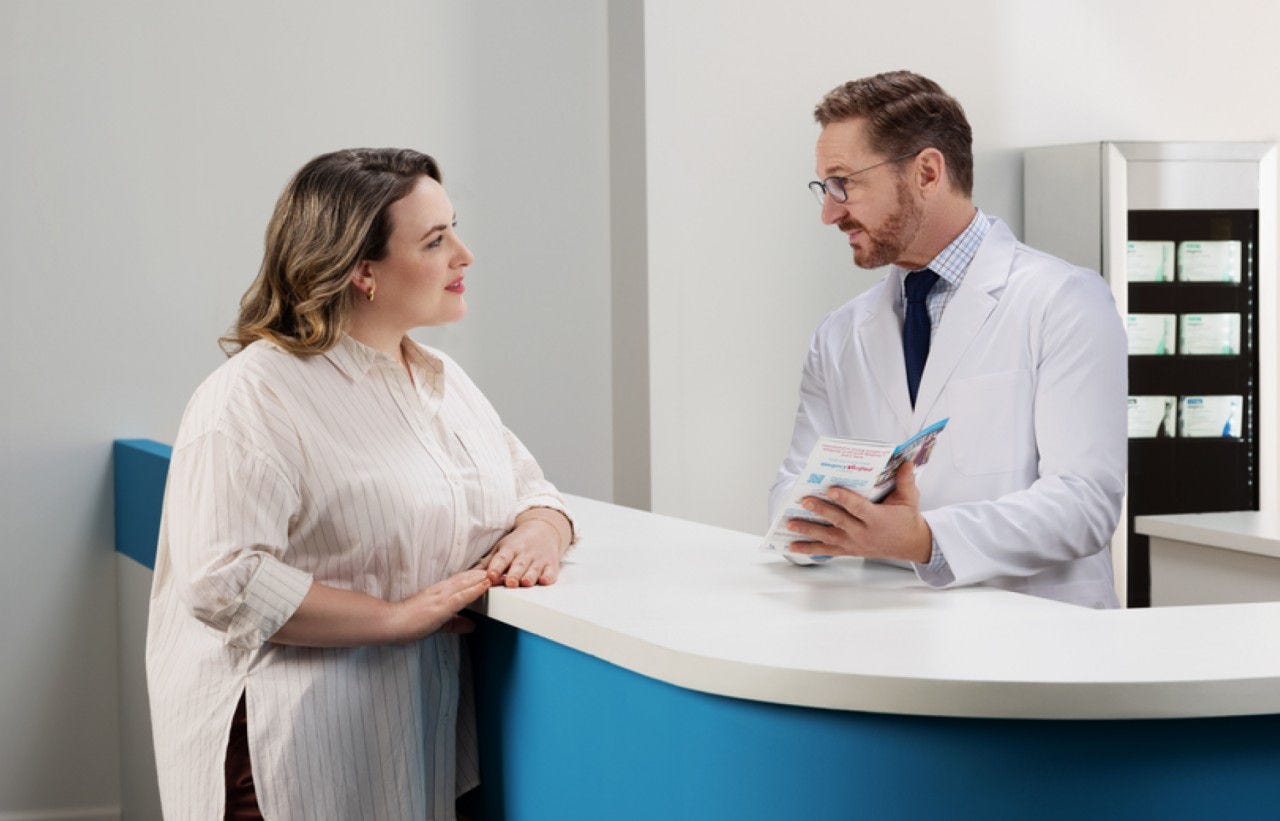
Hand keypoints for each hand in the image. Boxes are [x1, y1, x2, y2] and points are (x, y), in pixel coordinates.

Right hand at [388, 568, 491, 641]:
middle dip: (484, 573)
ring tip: (499, 572)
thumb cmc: (406, 622)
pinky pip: (461, 596)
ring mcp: (440, 597)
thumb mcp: (436, 624)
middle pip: (466, 578)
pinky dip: (474, 590)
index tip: (491, 572)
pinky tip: (485, 586)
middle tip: (502, 568)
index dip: (477, 576)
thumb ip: (454, 623)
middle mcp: (440, 590)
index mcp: (438, 592)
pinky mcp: (440, 606)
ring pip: (466, 583)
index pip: (461, 581)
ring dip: (483, 578)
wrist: (389, 623)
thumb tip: (471, 626)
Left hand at [479, 514, 566, 587]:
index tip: (490, 576)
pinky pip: (550, 572)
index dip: (496, 567)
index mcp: (510, 549)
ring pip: (534, 570)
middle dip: (514, 574)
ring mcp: (539, 559)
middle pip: (518, 565)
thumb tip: (467, 575)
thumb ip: (487, 563)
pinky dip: (548, 577)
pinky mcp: (551, 565)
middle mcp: (524, 554)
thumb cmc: (518, 543)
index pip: (502, 558)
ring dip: (530, 576)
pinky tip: (544, 580)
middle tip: (510, 583)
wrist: (544, 530)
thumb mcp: (502, 548)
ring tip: (525, 583)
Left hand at [785, 462, 932, 563]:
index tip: (830, 489)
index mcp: (878, 519)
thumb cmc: (907, 519)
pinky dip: (809, 549)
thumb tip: (907, 461)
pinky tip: (792, 545)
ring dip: (808, 530)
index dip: (844, 499)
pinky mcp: (849, 550)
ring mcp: (855, 544)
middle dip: (821, 511)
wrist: (911, 545)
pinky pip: (827, 550)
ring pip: (828, 537)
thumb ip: (906, 481)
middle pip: (839, 521)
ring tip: (790, 523)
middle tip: (804, 501)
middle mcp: (864, 533)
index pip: (858, 508)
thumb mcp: (910, 499)